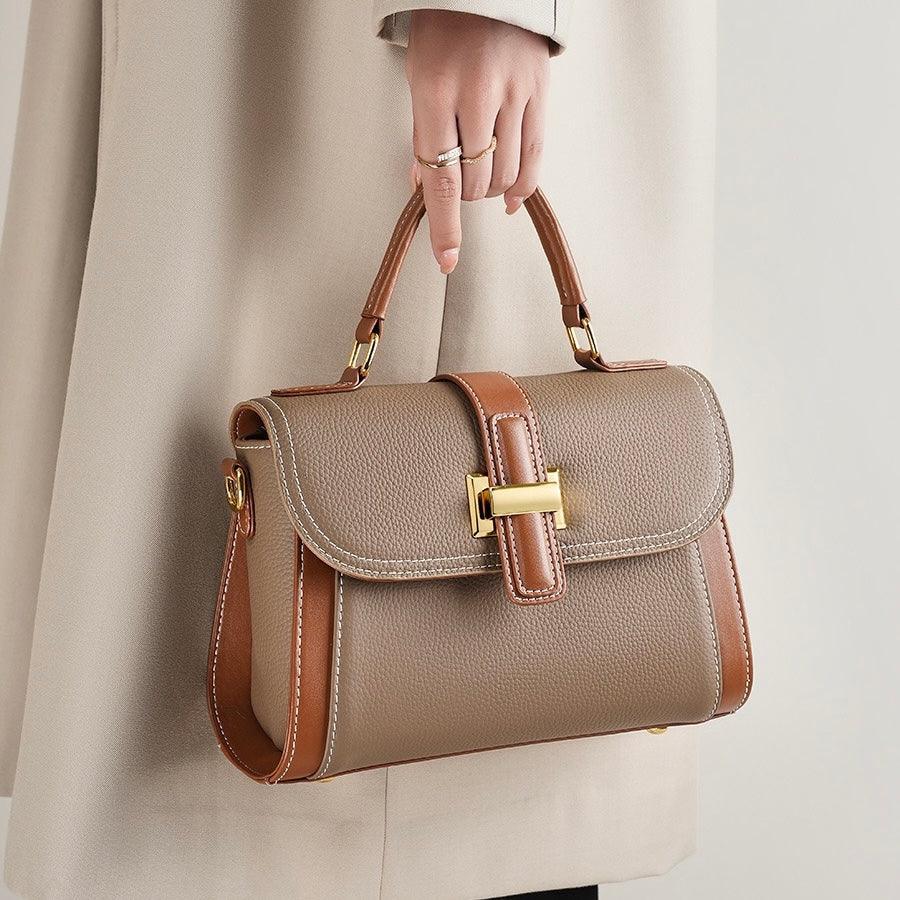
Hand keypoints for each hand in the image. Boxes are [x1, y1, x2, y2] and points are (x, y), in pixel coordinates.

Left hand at [406, 11, 549, 273]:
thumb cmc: (445, 29)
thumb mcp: (419, 77)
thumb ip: (424, 135)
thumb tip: (424, 187)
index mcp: (436, 91)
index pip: (441, 179)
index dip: (445, 226)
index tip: (448, 259)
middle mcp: (477, 94)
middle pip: (474, 182)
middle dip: (463, 195)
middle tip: (458, 182)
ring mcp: (514, 94)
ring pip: (504, 176)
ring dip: (489, 190)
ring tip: (480, 177)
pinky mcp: (540, 93)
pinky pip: (534, 157)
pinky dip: (522, 186)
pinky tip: (511, 198)